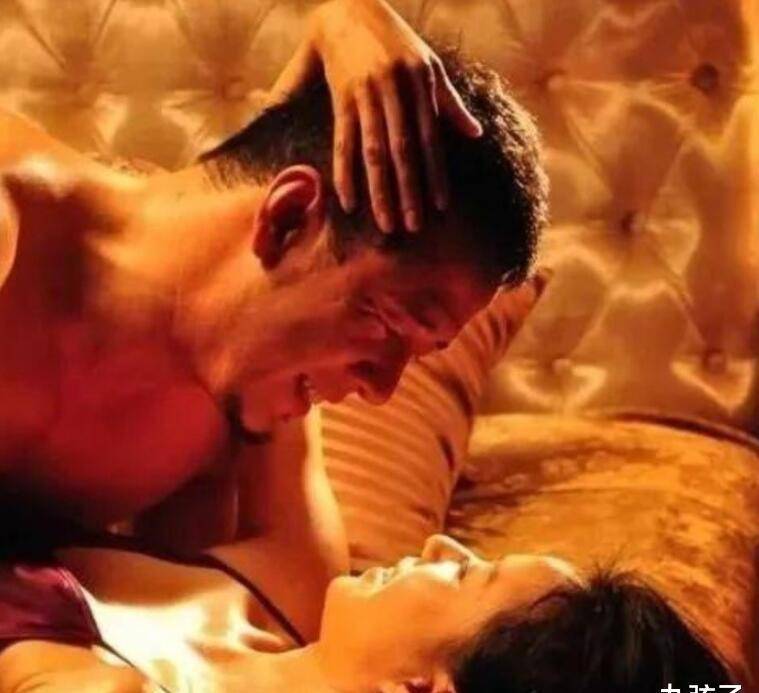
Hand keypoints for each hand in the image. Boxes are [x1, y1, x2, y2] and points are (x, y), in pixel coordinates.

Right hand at [269, 0, 482, 232]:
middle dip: (409, 192)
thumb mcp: (429, 64)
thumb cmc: (393, 39)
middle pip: (403, 154)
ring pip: (375, 153)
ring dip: (381, 192)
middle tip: (413, 227)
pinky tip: (350, 202)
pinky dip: (345, 173)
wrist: (348, 6)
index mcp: (420, 86)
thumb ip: (450, 102)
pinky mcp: (341, 98)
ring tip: (386, 224)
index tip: (440, 207)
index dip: (435, 175)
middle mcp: (395, 92)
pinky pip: (344, 142)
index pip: (430, 141)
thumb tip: (475, 135)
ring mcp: (367, 96)